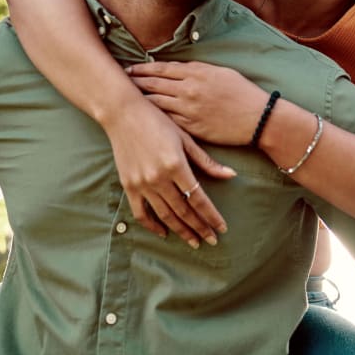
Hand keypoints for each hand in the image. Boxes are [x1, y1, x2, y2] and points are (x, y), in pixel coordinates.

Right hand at [104, 94, 235, 248]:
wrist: (123, 114)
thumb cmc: (158, 121)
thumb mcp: (185, 138)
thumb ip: (206, 161)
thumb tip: (231, 176)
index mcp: (176, 165)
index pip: (199, 198)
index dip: (211, 216)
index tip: (221, 229)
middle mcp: (159, 178)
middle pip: (184, 211)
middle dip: (200, 227)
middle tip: (211, 240)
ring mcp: (142, 183)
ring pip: (165, 215)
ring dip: (181, 230)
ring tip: (194, 241)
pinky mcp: (129, 186)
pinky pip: (141, 213)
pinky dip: (153, 225)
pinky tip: (164, 232)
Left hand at [126, 61, 268, 144]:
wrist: (257, 118)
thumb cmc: (242, 92)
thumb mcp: (220, 72)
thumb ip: (197, 69)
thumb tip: (178, 69)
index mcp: (196, 73)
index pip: (162, 69)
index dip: (143, 68)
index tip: (130, 68)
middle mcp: (189, 90)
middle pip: (154, 84)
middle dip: (136, 82)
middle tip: (120, 81)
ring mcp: (188, 110)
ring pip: (156, 102)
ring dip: (140, 100)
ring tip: (126, 98)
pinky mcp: (191, 127)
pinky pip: (167, 120)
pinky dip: (153, 117)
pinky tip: (143, 117)